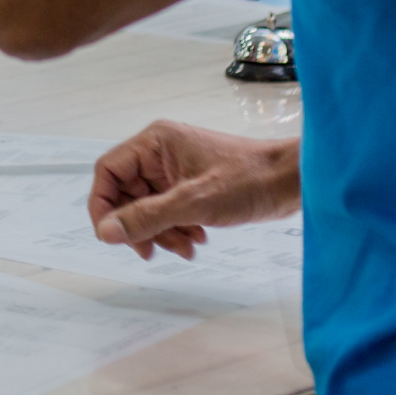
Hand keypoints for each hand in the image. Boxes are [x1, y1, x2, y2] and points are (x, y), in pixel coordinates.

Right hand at [86, 120, 299, 260]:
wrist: (292, 182)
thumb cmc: (250, 179)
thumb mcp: (193, 202)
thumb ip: (146, 217)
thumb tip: (105, 232)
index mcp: (155, 143)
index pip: (108, 172)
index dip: (103, 206)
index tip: (112, 236)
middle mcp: (160, 153)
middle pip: (126, 194)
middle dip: (140, 226)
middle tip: (151, 251)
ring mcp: (176, 170)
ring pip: (148, 208)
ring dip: (161, 233)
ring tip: (186, 248)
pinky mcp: (191, 186)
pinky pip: (168, 212)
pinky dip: (177, 230)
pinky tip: (197, 241)